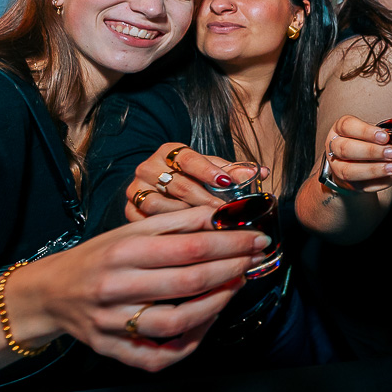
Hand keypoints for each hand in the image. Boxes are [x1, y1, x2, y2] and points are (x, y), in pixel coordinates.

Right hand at [28, 205, 270, 371]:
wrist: (49, 293)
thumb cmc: (99, 257)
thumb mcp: (131, 231)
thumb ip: (177, 223)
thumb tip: (223, 215)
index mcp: (122, 251)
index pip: (188, 247)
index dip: (230, 243)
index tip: (257, 238)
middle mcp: (115, 287)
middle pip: (187, 282)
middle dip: (231, 269)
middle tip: (255, 260)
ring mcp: (111, 323)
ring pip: (175, 323)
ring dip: (215, 305)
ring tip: (234, 287)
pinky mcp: (111, 349)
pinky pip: (157, 356)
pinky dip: (188, 343)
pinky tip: (207, 321)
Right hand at [125, 144, 261, 220]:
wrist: (154, 187)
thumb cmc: (189, 178)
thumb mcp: (209, 169)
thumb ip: (232, 171)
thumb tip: (262, 172)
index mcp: (170, 152)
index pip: (190, 158)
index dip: (209, 171)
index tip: (227, 183)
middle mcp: (149, 168)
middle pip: (179, 185)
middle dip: (207, 202)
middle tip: (228, 215)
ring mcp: (136, 190)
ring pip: (162, 206)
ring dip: (189, 220)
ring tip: (211, 229)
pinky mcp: (129, 210)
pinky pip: (149, 224)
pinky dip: (169, 232)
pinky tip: (188, 240)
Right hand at [323, 115, 391, 192]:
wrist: (353, 163)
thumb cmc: (366, 142)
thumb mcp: (376, 133)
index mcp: (341, 129)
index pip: (348, 126)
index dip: (365, 131)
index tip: (385, 136)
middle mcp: (334, 147)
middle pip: (346, 149)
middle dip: (371, 152)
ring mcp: (338, 167)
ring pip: (350, 171)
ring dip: (373, 170)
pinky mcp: (346, 184)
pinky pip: (361, 186)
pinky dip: (379, 183)